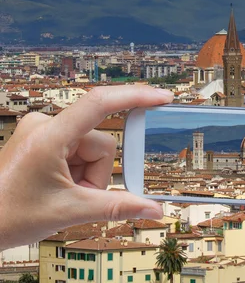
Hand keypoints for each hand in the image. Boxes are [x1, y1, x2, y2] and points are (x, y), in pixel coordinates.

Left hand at [0, 85, 172, 250]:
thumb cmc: (8, 214)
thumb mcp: (70, 211)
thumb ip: (117, 207)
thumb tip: (151, 207)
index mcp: (49, 137)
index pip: (100, 103)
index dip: (135, 97)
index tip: (161, 98)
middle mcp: (45, 126)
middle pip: (100, 142)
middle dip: (98, 173)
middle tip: (80, 195)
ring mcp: (42, 132)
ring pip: (90, 149)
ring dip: (88, 175)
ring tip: (66, 195)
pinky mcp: (43, 140)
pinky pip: (77, 151)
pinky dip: (79, 172)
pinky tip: (62, 188)